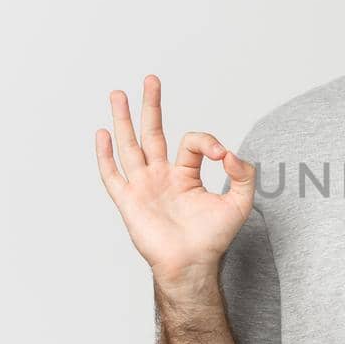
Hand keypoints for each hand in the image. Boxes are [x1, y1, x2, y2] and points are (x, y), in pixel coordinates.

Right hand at [95, 74, 255, 281]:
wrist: (193, 264)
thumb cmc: (214, 238)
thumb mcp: (240, 202)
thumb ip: (242, 174)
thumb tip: (231, 154)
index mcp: (185, 173)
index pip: (191, 142)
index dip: (209, 142)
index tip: (224, 156)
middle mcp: (161, 176)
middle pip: (152, 132)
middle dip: (151, 105)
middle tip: (151, 79)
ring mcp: (143, 187)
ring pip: (129, 146)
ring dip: (123, 120)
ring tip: (118, 94)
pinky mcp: (129, 201)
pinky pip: (112, 175)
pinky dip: (105, 155)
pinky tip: (101, 134)